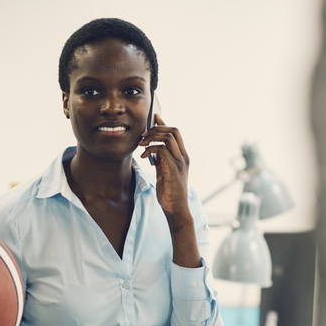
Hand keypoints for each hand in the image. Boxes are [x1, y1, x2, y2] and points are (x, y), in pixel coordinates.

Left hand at [139, 114, 200, 267]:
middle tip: (142, 136)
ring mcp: (180, 162)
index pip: (175, 133)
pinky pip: (163, 151)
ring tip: (141, 145)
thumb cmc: (169, 192)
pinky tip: (144, 155)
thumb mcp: (163, 171)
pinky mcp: (174, 169)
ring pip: (168, 138)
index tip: (154, 117)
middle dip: (156, 128)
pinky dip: (151, 149)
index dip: (164, 123)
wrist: (175, 208)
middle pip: (173, 130)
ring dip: (152, 138)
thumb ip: (160, 159)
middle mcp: (183, 157)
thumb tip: (152, 148)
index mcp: (182, 156)